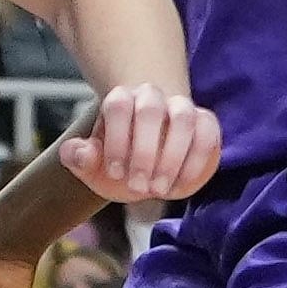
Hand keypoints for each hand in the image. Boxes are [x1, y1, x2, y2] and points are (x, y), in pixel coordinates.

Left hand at [53, 84, 217, 203]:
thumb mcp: (94, 166)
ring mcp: (181, 108)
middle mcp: (151, 98)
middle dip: (143, 152)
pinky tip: (181, 185)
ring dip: (171, 157)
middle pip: (150, 110)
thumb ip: (79, 158)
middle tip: (137, 187)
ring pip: (183, 119)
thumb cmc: (119, 164)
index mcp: (121, 100)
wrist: (147, 168)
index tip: (114, 172)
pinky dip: (196, 161)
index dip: (116, 139)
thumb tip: (79, 152)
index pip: (118, 105)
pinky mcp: (205, 124)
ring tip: (159, 189)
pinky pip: (207, 134)